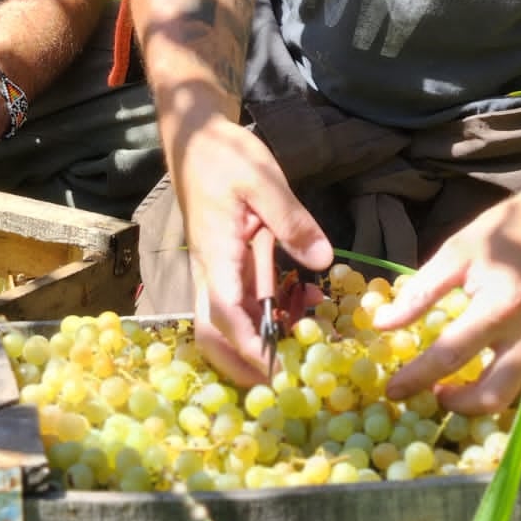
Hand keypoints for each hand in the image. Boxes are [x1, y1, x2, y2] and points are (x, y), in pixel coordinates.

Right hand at [173, 115, 332, 385]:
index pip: (227, 313)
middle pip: (215, 333)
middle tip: (286, 383)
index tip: (277, 372)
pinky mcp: (228, 261)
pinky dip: (271, 313)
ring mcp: (218, 268)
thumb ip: (292, 219)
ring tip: (307, 343)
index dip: (250, 347)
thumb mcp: (262, 178)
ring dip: (261, 341)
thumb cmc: (223, 155)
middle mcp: (211, 270)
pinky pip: (244, 299)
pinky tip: (305, 304)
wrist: (196, 137)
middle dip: (244, 364)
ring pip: (230, 321)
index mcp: (215, 253)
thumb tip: (324, 261)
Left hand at [373, 179, 520, 414]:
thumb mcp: (457, 252)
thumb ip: (421, 292)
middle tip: (430, 393)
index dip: (417, 376)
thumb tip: (383, 324)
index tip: (393, 389)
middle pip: (491, 395)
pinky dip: (503, 374)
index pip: (450, 354)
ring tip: (454, 383)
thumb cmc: (507, 232)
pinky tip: (486, 357)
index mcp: (500, 307)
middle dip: (456, 405)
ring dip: (480, 396)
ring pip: (515, 393)